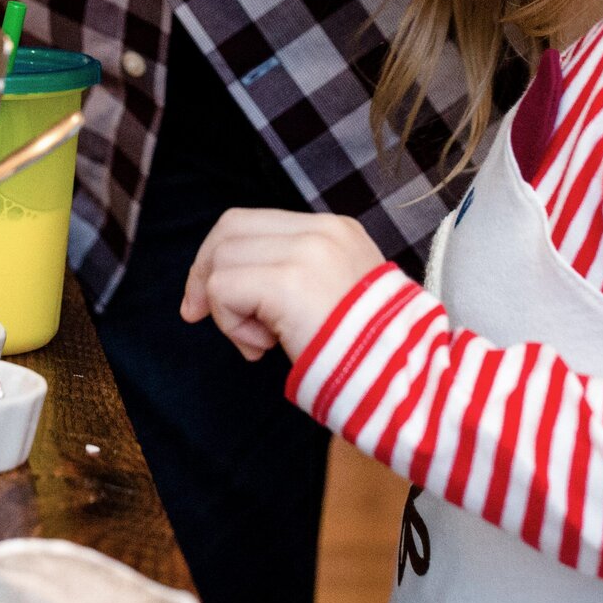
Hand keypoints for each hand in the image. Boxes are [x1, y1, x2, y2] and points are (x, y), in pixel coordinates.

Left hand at [181, 210, 386, 362]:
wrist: (404, 381)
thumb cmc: (365, 352)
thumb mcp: (333, 298)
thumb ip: (289, 278)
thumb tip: (220, 286)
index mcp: (335, 230)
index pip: (254, 221)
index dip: (219, 255)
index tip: (206, 298)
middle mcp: (322, 231)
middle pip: (229, 228)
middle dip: (204, 272)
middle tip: (198, 315)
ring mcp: (306, 252)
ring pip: (222, 259)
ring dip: (225, 308)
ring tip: (260, 342)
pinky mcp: (288, 282)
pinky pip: (223, 289)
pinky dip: (229, 323)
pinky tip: (263, 347)